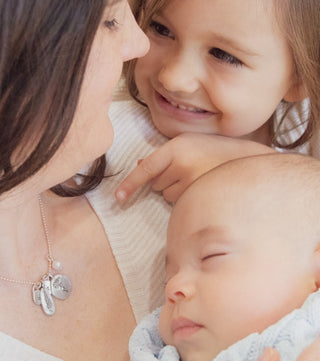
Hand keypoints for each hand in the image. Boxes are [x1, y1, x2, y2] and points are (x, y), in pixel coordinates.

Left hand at [115, 133, 273, 202]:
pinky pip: (180, 204)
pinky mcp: (200, 196)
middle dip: (166, 181)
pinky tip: (202, 189)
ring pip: (167, 195)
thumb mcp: (190, 146)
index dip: (129, 184)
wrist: (251, 161)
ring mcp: (191, 181)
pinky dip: (186, 200)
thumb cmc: (218, 153)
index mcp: (177, 146)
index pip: (146, 168)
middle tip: (190, 171)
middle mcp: (181, 163)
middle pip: (156, 184)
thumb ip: (164, 156)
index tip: (118, 198)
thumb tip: (138, 163)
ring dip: (177, 191)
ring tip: (199, 179)